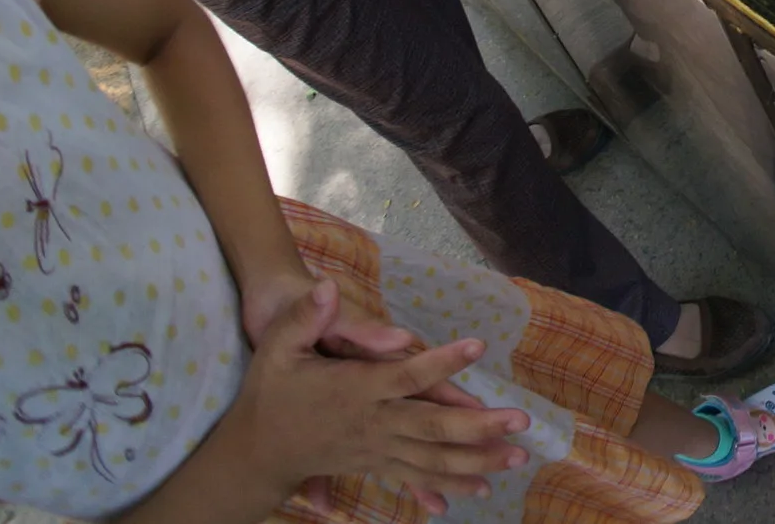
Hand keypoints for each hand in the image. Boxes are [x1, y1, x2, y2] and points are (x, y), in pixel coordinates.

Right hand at [234, 279, 526, 514]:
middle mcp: (372, 423)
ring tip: (518, 457)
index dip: (442, 361)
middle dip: (478, 426)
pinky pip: (418, 477)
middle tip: (519, 420)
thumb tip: (327, 286)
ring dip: (477, 460)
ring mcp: (377, 449)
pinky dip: (449, 483)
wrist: (255, 453)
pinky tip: (481, 487)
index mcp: (354, 390)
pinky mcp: (377, 465)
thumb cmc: (270, 392)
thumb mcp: (277, 348)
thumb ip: (305, 316)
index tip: (477, 346)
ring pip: (432, 459)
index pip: (405, 375)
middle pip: (431, 426)